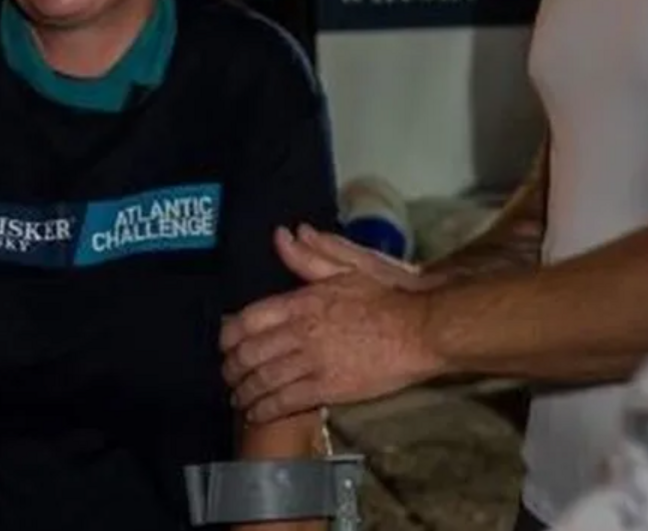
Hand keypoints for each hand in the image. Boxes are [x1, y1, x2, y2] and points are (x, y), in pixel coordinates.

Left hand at [219, 226, 443, 423]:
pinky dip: (265, 409)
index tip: (225, 343)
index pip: (249, 318)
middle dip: (231, 367)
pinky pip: (286, 401)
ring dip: (244, 391)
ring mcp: (313, 362)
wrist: (422, 327)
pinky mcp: (329, 388)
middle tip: (227, 374)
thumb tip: (285, 235)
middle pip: (249, 352)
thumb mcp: (349, 265)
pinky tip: (256, 413)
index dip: (229, 334)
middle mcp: (300, 332)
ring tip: (237, 398)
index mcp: (302, 301)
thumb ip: (312, 255)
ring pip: (264, 379)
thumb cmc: (389, 295)